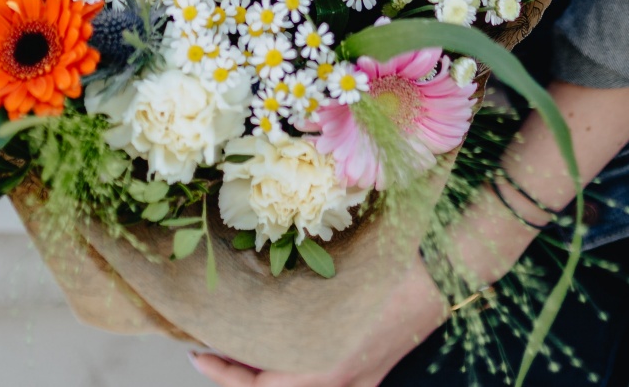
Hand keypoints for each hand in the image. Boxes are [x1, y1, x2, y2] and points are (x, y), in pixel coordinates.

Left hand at [187, 252, 447, 386]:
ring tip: (241, 353)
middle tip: (210, 354)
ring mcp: (360, 382)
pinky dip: (296, 376)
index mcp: (326, 364)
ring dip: (267, 378)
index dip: (225, 375)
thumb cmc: (387, 264)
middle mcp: (340, 381)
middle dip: (239, 380)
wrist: (441, 268)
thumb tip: (254, 264)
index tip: (197, 353)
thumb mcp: (336, 276)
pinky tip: (285, 354)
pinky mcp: (372, 374)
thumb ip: (297, 287)